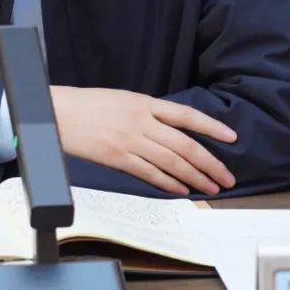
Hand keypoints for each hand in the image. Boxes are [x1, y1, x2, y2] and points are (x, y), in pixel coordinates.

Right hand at [50, 86, 237, 195]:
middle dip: (209, 162)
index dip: (211, 126)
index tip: (231, 138)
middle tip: (227, 177)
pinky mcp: (117, 158)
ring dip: (194, 177)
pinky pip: (149, 173)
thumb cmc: (88, 105)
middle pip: (184, 144)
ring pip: (171, 162)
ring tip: (211, 187)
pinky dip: (168, 183)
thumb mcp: (122, 99)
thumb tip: (171, 130)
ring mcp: (130, 141)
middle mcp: (141, 121)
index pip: (186, 115)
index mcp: (144, 102)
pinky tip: (181, 190)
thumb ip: (147, 112)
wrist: (58, 112)